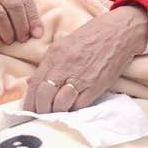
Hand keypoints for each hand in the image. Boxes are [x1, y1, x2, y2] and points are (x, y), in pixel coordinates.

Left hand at [24, 6, 147, 112]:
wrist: (117, 33)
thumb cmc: (90, 37)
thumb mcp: (63, 45)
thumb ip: (47, 64)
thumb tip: (31, 82)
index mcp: (54, 55)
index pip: (35, 84)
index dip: (30, 101)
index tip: (29, 110)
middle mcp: (65, 67)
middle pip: (44, 96)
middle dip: (41, 110)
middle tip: (42, 115)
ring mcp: (81, 77)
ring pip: (60, 103)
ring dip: (56, 112)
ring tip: (56, 114)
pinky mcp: (96, 85)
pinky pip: (79, 105)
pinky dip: (73, 110)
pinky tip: (72, 109)